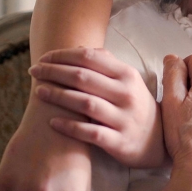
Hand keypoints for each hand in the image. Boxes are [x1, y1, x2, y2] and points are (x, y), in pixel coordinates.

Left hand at [29, 48, 164, 168]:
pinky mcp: (118, 141)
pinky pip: (90, 133)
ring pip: (85, 103)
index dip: (63, 56)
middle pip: (83, 78)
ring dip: (58, 96)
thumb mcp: (128, 81)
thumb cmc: (135, 105)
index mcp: (127, 75)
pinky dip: (69, 127)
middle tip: (33, 70)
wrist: (158, 140)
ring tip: (38, 92)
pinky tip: (51, 122)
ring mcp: (123, 118)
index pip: (90, 58)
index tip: (44, 58)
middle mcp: (126, 94)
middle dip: (54, 72)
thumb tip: (79, 49)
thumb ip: (106, 64)